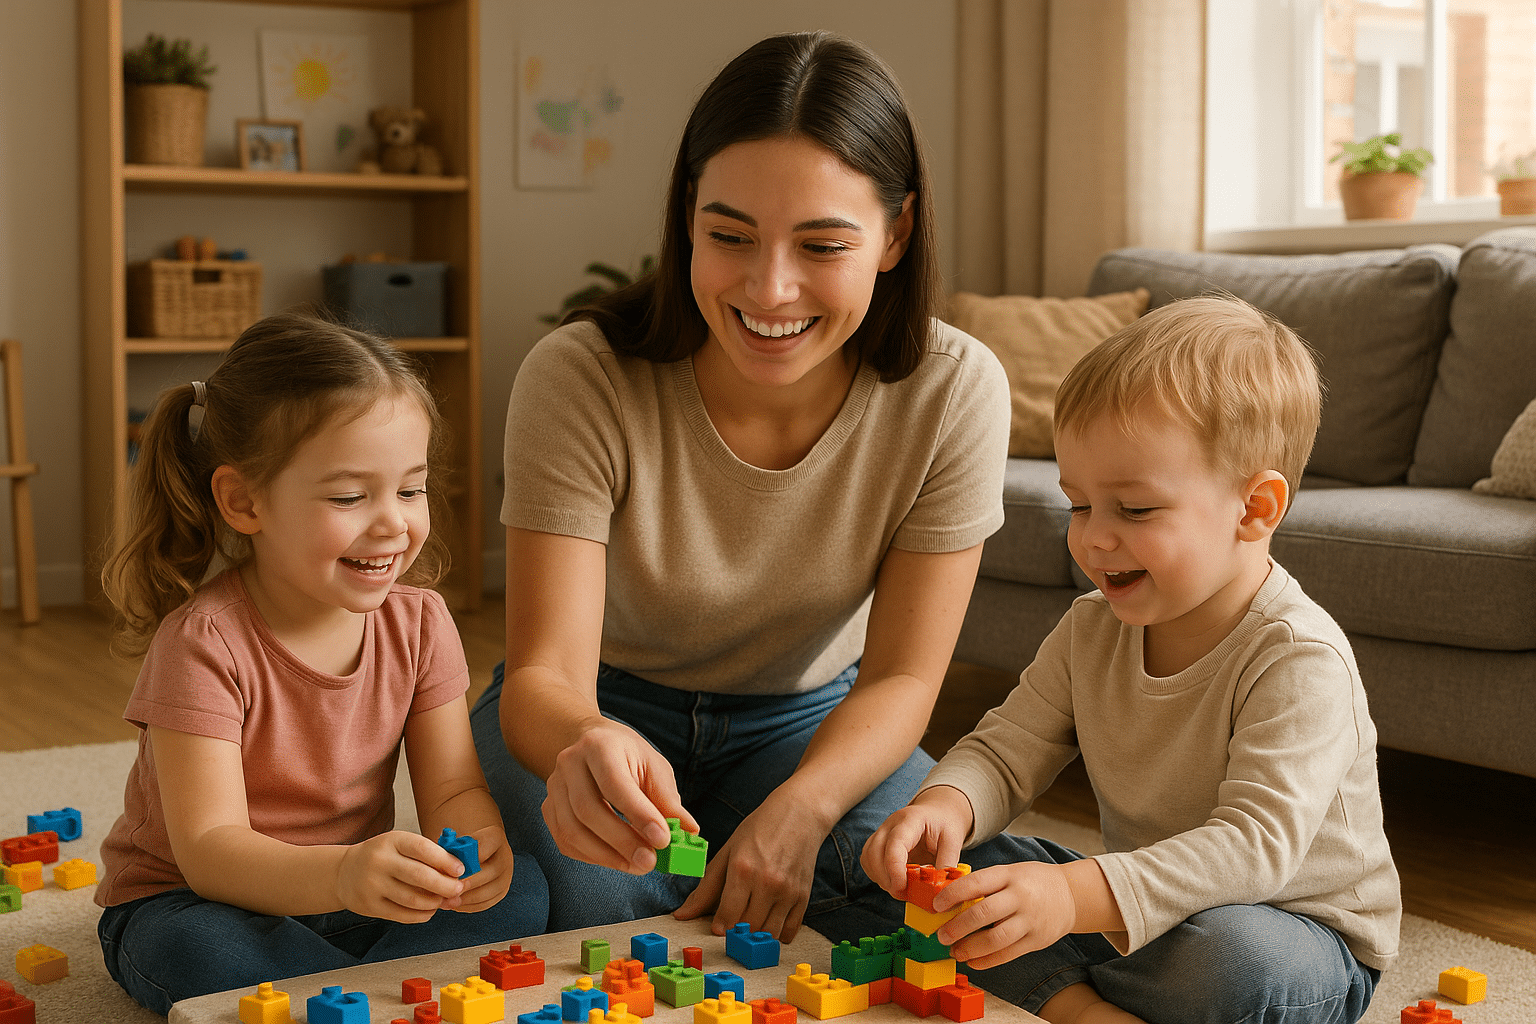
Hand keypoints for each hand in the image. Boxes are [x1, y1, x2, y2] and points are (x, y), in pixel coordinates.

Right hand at [335, 830, 465, 922]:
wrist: (344, 872)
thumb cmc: (383, 856)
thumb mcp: (401, 845)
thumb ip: (427, 855)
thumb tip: (458, 873)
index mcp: (392, 841)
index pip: (423, 849)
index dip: (445, 860)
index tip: (460, 870)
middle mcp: (380, 861)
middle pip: (420, 876)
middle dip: (445, 885)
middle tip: (458, 890)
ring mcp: (372, 885)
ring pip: (413, 899)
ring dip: (434, 902)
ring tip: (444, 900)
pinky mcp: (369, 906)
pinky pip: (403, 915)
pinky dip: (422, 915)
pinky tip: (429, 910)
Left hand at [452, 825, 515, 913]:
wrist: (477, 851)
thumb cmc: (462, 846)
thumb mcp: (456, 841)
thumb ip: (449, 850)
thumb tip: (439, 865)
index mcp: (494, 837)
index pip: (481, 850)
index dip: (463, 862)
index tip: (449, 871)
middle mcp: (505, 856)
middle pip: (486, 873)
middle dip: (464, 884)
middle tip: (446, 891)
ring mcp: (506, 875)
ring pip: (486, 892)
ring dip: (465, 899)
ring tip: (447, 901)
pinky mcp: (502, 891)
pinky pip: (486, 903)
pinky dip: (469, 906)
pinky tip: (455, 904)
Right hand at [542, 717, 697, 873]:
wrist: (591, 742)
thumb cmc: (628, 756)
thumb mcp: (653, 767)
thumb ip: (668, 800)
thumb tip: (689, 833)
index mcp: (600, 746)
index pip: (615, 783)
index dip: (638, 814)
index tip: (662, 840)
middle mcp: (570, 763)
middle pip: (588, 810)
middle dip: (622, 841)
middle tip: (650, 861)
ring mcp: (554, 787)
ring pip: (572, 830)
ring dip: (607, 855)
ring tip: (638, 865)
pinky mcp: (548, 808)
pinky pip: (565, 841)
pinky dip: (592, 856)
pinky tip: (617, 859)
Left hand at [673, 791, 820, 941]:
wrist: (799, 814)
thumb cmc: (759, 829)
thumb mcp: (728, 852)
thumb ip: (706, 887)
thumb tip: (682, 915)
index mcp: (742, 869)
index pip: (727, 916)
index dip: (719, 926)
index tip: (717, 925)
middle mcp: (767, 883)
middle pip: (747, 927)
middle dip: (737, 930)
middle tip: (734, 922)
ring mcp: (788, 891)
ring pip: (769, 934)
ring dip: (757, 934)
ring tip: (751, 920)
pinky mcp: (804, 896)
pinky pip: (790, 931)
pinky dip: (778, 934)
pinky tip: (770, 920)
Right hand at [860, 786, 974, 897]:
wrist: (938, 812)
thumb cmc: (945, 824)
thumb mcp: (953, 841)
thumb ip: (946, 864)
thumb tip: (940, 891)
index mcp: (910, 820)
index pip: (894, 845)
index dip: (895, 870)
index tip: (903, 889)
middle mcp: (890, 824)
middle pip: (874, 852)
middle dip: (886, 878)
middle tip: (903, 893)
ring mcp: (881, 832)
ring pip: (868, 857)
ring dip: (880, 878)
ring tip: (900, 888)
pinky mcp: (877, 841)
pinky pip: (868, 861)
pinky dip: (877, 875)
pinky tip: (893, 881)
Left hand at [930, 861, 1076, 969]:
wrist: (1071, 894)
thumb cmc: (1030, 881)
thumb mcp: (1009, 872)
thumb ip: (985, 884)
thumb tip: (949, 899)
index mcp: (1009, 875)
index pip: (976, 883)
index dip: (953, 895)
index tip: (936, 906)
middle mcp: (1020, 897)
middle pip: (984, 913)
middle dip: (958, 927)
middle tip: (941, 935)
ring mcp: (1030, 920)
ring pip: (996, 939)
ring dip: (970, 948)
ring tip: (954, 951)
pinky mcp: (1036, 940)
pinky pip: (1008, 954)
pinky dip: (987, 960)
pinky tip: (972, 961)